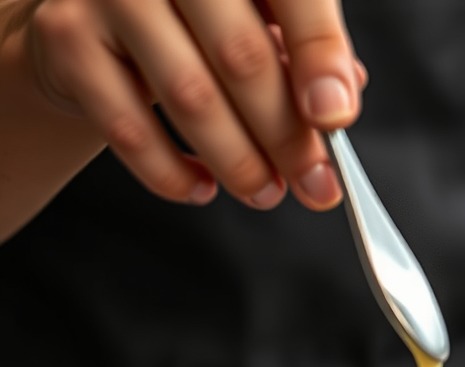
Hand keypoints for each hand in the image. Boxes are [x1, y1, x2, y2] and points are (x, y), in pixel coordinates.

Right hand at [24, 0, 365, 209]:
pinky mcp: (67, 34)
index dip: (320, 60)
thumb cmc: (195, 15)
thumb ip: (303, 51)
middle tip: (315, 186)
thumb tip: (340, 101)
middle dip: (288, 139)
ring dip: (239, 164)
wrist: (97, 10)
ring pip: (190, 97)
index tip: (335, 119)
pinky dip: (172, 172)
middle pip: (243, 58)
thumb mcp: (260, 17)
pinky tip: (201, 186)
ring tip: (265, 193)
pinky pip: (128, 127)